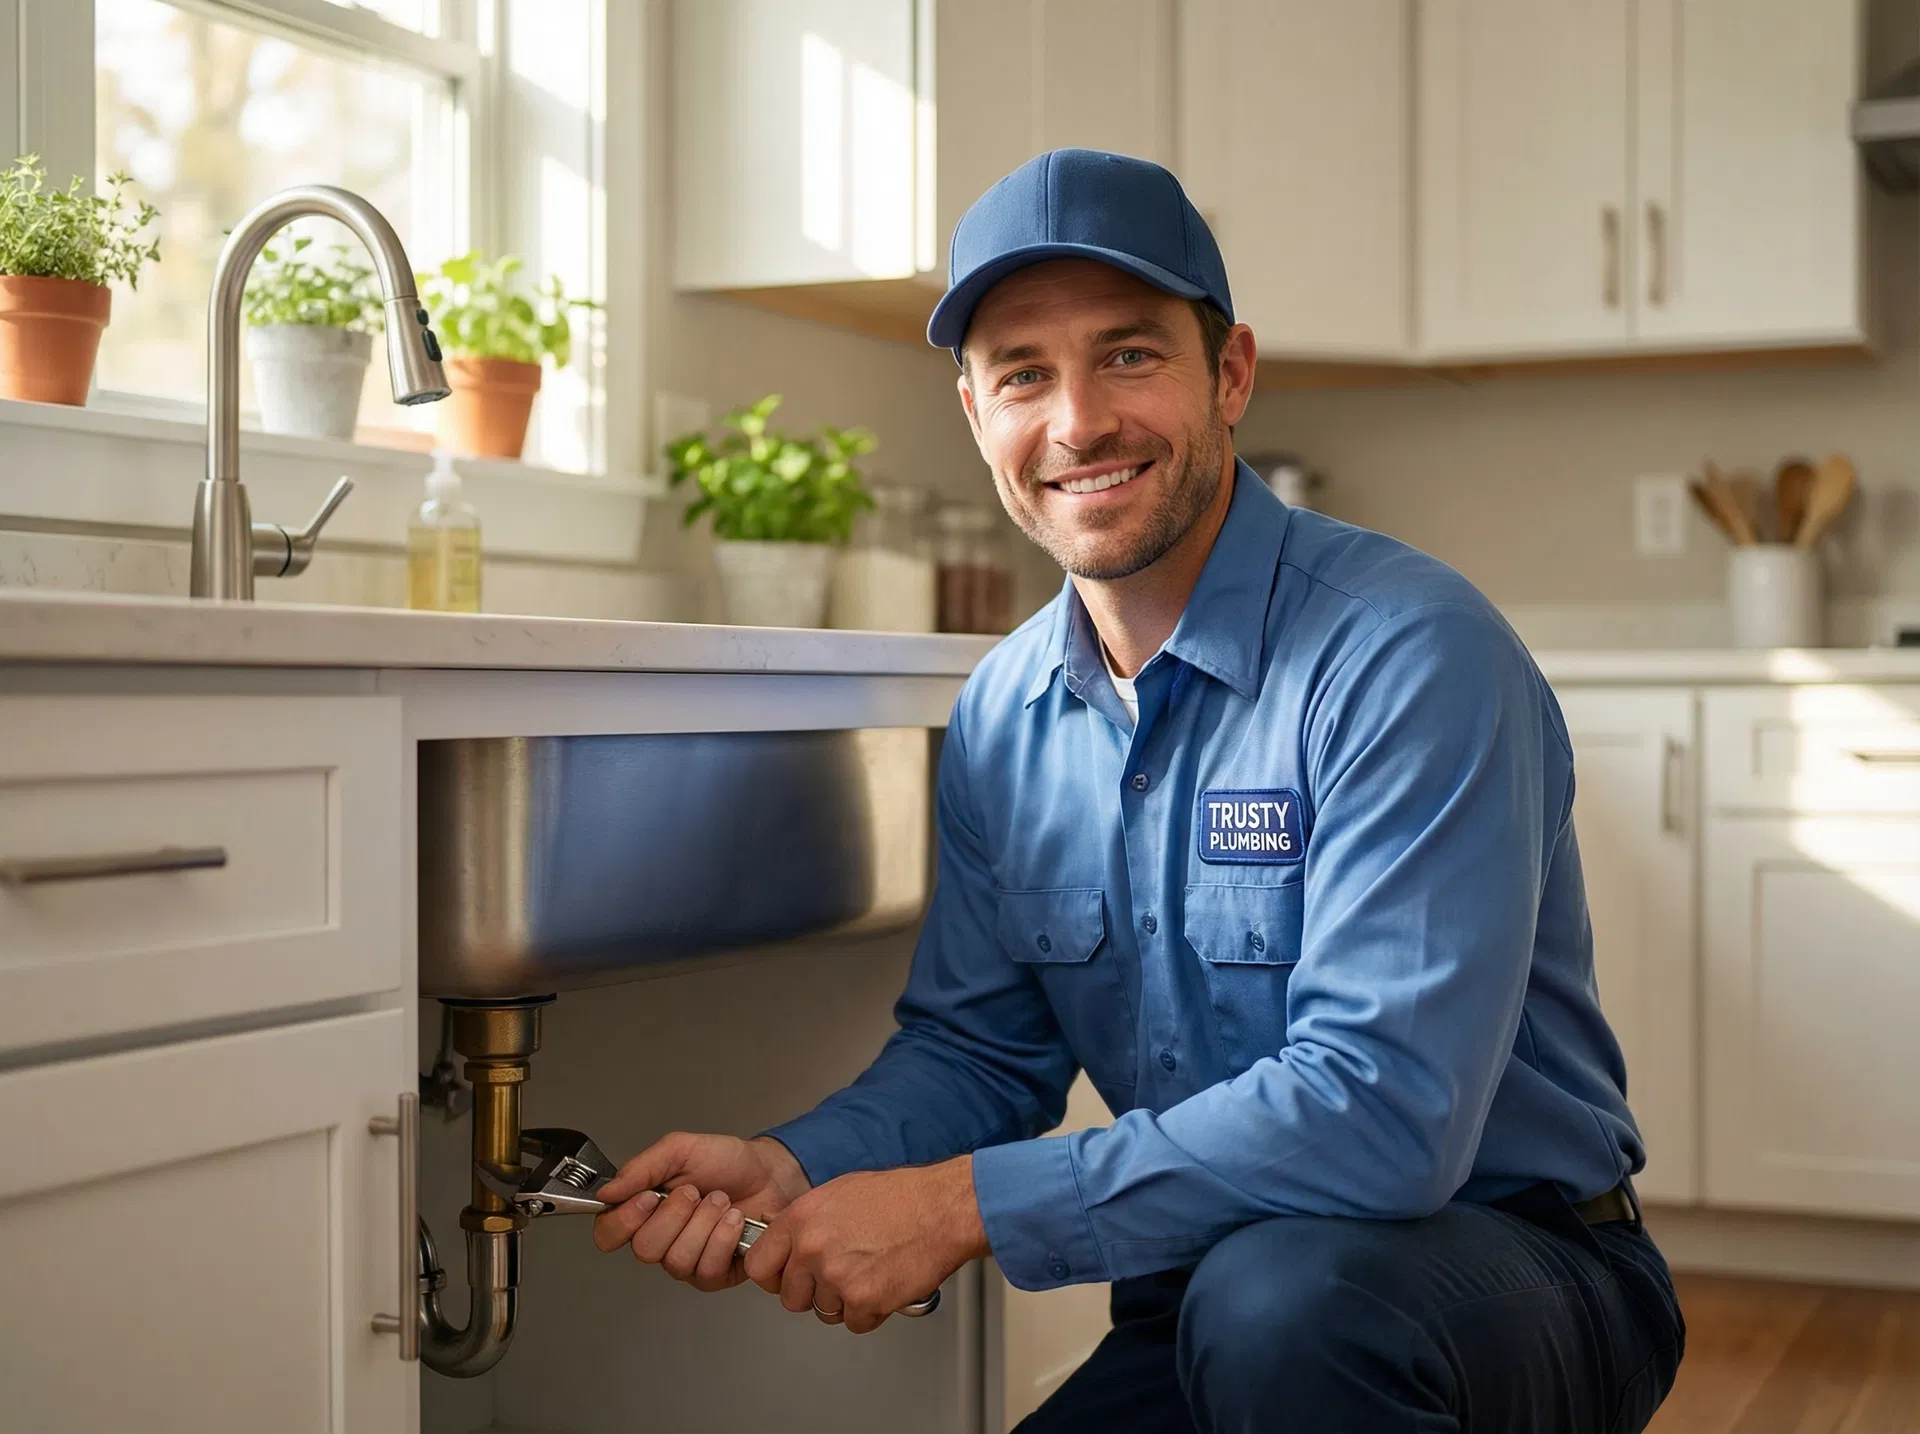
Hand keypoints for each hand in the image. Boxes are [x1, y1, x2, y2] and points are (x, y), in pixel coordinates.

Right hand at [592, 1132, 810, 1292]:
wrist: (769, 1172)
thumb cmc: (725, 1161)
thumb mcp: (680, 1149)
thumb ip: (640, 1168)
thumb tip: (606, 1192)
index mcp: (643, 1211)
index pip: (608, 1234)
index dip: (625, 1221)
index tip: (650, 1197)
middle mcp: (661, 1240)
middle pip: (645, 1249)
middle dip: (675, 1215)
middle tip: (695, 1192)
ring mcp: (687, 1261)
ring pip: (677, 1261)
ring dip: (704, 1223)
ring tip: (720, 1200)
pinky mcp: (715, 1274)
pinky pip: (707, 1270)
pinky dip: (724, 1238)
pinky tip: (735, 1220)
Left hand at [742, 1156, 988, 1333]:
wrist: (940, 1209)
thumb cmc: (899, 1196)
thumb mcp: (838, 1192)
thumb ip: (805, 1220)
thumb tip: (783, 1238)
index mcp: (801, 1219)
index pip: (758, 1265)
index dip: (773, 1274)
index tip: (784, 1276)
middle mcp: (813, 1249)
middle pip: (790, 1297)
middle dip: (811, 1292)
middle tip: (836, 1276)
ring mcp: (838, 1278)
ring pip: (824, 1312)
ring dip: (844, 1301)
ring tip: (869, 1271)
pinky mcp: (865, 1302)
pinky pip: (855, 1322)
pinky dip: (871, 1311)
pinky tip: (884, 1283)